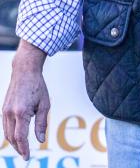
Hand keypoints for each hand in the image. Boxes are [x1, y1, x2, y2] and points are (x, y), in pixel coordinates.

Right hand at [1, 41, 49, 159]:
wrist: (24, 72)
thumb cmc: (38, 87)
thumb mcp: (44, 104)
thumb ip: (41, 123)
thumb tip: (40, 140)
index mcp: (21, 112)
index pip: (21, 136)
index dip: (24, 149)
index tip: (27, 158)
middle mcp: (10, 113)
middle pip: (12, 137)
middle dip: (19, 148)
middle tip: (26, 155)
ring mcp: (4, 112)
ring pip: (7, 133)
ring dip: (14, 143)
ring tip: (22, 149)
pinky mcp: (3, 110)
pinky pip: (5, 126)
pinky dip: (10, 134)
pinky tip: (17, 138)